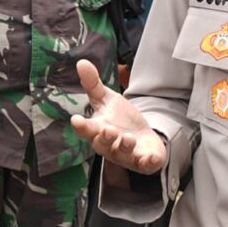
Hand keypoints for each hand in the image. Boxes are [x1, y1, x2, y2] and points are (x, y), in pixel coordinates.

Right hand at [69, 59, 166, 173]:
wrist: (142, 136)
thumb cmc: (119, 119)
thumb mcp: (107, 99)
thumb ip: (93, 84)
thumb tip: (81, 62)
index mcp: (98, 129)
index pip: (86, 129)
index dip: (81, 126)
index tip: (76, 120)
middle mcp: (110, 145)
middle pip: (103, 145)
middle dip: (106, 139)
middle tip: (108, 130)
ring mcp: (126, 155)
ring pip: (123, 154)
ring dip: (125, 146)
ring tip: (128, 138)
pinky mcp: (143, 161)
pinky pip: (145, 164)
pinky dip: (148, 162)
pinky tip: (151, 158)